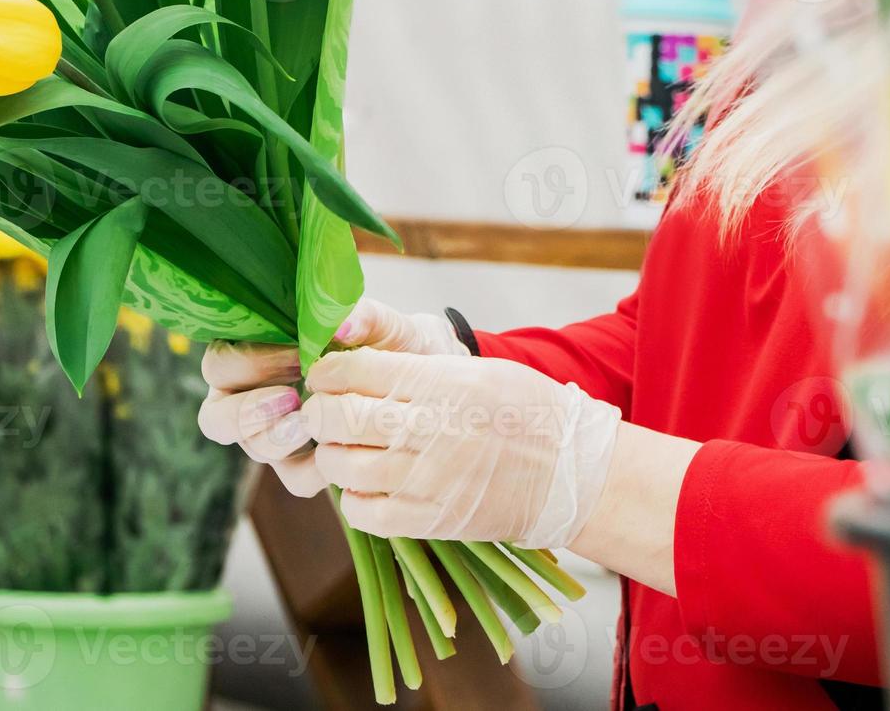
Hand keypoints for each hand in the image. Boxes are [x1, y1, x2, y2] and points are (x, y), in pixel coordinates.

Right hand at [197, 299, 469, 496]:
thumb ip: (368, 317)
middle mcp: (254, 396)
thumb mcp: (392, 325)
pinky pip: (296, 479)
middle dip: (247, 412)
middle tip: (291, 399)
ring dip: (278, 439)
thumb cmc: (398, 345)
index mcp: (258, 351)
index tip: (296, 355)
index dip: (248, 363)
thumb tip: (342, 323)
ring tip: (311, 424)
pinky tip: (342, 449)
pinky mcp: (305, 466)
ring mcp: (276, 435)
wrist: (433, 385)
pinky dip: (316, 468)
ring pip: (253, 449)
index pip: (221, 364)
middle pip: (215, 417)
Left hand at [301, 350, 621, 547]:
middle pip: (337, 417)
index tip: (323, 377)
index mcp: (437, 383)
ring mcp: (426, 478)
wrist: (571, 471)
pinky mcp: (429, 519)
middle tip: (320, 413)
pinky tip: (363, 487)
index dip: (326, 372)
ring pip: (342, 466)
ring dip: (331, 456)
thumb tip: (352, 370)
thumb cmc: (523, 411)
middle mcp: (426, 428)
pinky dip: (352, 499)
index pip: (353, 370)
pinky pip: (363, 512)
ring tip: (341, 449)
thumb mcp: (472, 371)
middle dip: (318, 413)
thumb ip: (411, 371)